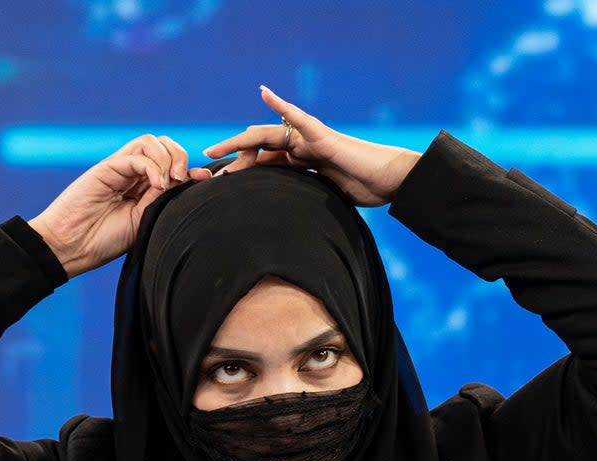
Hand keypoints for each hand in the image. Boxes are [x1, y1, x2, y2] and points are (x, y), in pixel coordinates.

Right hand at [28, 135, 213, 277]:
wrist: (72, 247)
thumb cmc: (104, 241)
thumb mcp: (144, 220)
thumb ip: (163, 199)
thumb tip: (192, 180)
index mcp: (143, 188)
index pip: (172, 164)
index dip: (191, 167)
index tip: (205, 180)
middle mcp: (132, 174)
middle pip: (164, 145)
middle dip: (180, 157)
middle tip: (182, 180)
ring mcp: (119, 168)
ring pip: (151, 142)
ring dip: (167, 158)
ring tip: (168, 182)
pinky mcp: (107, 167)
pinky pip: (137, 154)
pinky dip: (152, 166)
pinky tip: (156, 185)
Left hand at [203, 86, 420, 206]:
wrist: (390, 181)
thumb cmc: (366, 191)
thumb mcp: (326, 202)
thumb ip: (308, 203)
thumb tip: (294, 230)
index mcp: (302, 164)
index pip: (265, 164)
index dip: (242, 171)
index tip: (219, 184)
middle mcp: (302, 149)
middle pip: (259, 149)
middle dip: (232, 158)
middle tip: (207, 168)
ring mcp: (310, 140)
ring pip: (267, 136)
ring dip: (239, 142)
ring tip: (215, 149)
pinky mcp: (321, 137)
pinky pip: (297, 119)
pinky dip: (280, 105)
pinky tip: (264, 93)